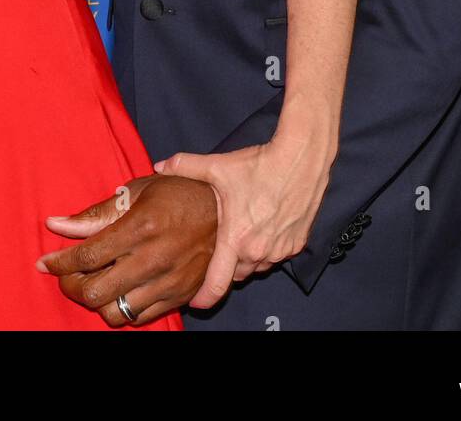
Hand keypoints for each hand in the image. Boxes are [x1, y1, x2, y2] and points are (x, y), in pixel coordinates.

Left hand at [36, 174, 217, 325]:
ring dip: (95, 300)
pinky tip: (117, 290)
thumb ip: (96, 213)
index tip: (45, 263)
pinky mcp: (180, 297)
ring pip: (114, 313)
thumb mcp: (138, 191)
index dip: (59, 263)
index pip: (87, 257)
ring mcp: (168, 283)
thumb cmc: (180, 193)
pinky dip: (121, 308)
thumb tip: (56, 224)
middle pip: (95, 292)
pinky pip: (139, 319)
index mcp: (141, 227)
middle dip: (71, 286)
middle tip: (66, 274)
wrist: (227, 211)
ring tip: (92, 283)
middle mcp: (153, 259)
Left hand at [153, 129, 334, 307]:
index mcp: (235, 238)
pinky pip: (276, 256)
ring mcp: (279, 251)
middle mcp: (258, 251)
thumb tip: (160, 166)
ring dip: (247, 256)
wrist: (301, 159)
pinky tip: (263, 224)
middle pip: (235, 273)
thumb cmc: (260, 165)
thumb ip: (186, 166)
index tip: (194, 301)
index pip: (216, 284)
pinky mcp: (296, 245)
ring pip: (256, 265)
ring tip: (242, 230)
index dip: (203, 298)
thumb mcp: (218, 166)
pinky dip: (267, 248)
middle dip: (225, 263)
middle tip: (220, 242)